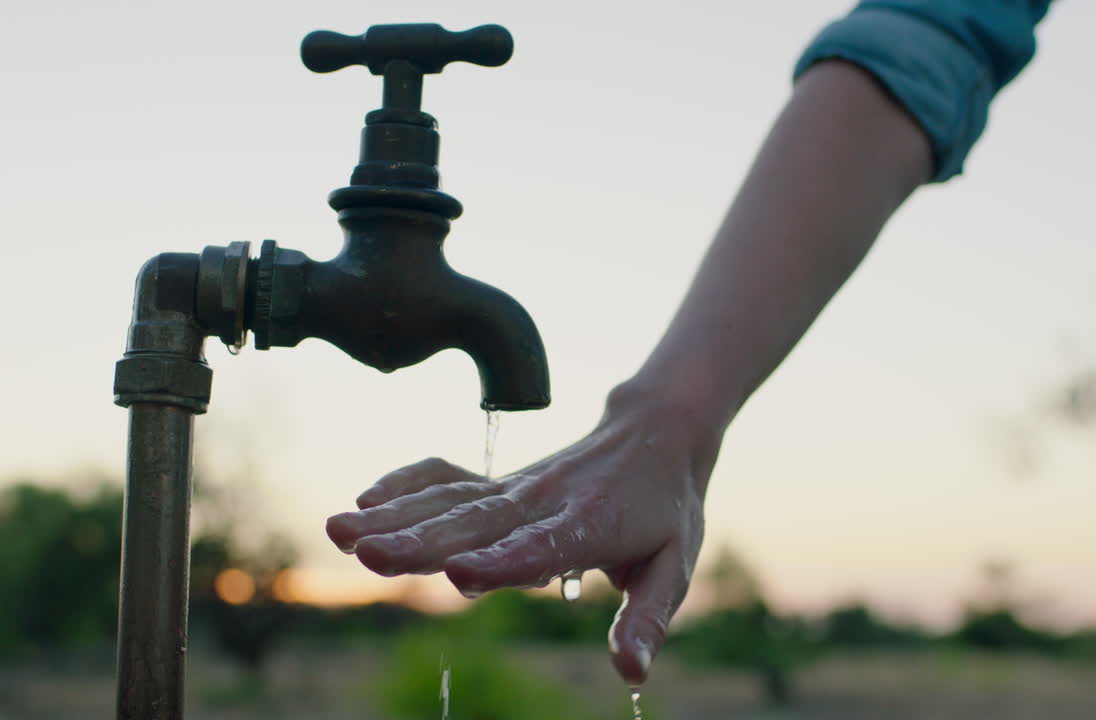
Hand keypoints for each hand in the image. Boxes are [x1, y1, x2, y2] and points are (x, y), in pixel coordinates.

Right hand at [325, 390, 721, 685]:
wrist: (655, 435)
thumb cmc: (665, 509)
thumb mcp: (673, 565)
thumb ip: (646, 616)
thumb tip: (630, 672)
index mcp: (588, 525)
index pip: (539, 547)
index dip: (501, 562)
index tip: (459, 574)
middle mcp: (541, 503)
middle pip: (475, 523)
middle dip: (420, 541)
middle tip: (367, 556)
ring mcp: (514, 490)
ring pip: (450, 500)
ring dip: (394, 515)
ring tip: (339, 529)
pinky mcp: (498, 484)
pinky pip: (447, 475)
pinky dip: (408, 481)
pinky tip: (365, 497)